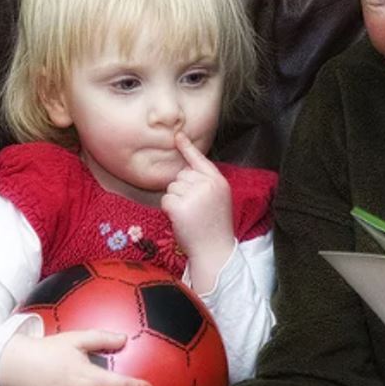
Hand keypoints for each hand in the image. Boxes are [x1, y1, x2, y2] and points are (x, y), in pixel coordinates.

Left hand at [161, 132, 234, 293]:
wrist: (215, 251)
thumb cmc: (214, 226)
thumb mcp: (218, 198)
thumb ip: (205, 182)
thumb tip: (184, 169)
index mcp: (218, 181)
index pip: (200, 160)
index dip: (187, 147)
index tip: (177, 135)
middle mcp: (207, 185)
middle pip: (181, 175)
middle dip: (182, 190)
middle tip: (195, 209)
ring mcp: (194, 195)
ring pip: (171, 188)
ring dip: (176, 201)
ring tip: (190, 216)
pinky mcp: (180, 207)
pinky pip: (166, 200)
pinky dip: (169, 211)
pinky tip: (181, 220)